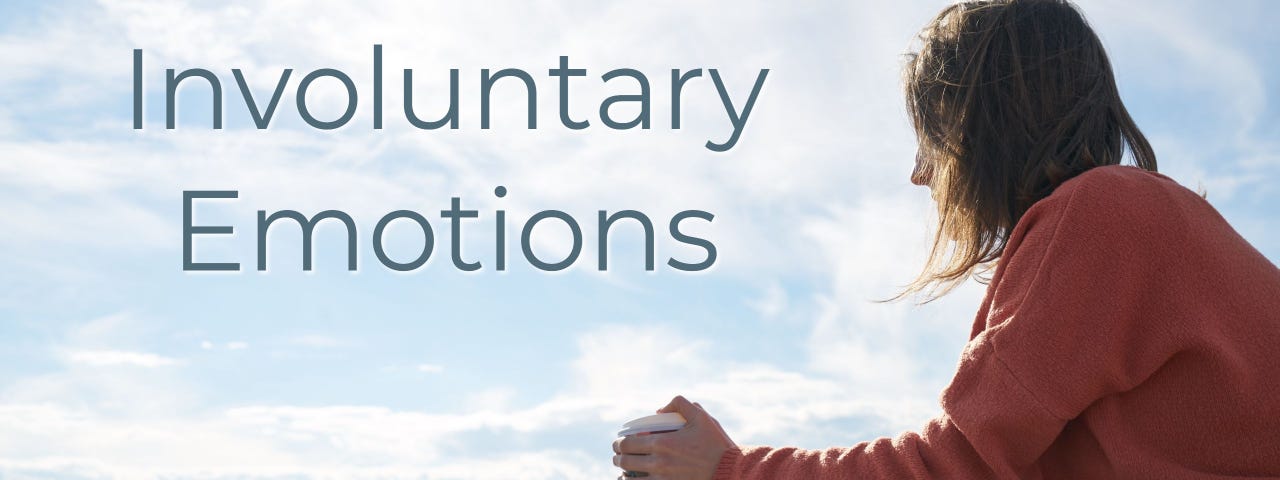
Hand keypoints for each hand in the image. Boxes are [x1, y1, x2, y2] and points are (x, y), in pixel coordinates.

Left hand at [612, 395, 737, 479]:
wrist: (730, 471)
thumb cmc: (716, 444)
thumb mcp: (701, 417)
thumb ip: (680, 404)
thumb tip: (659, 410)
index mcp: (662, 443)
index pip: (628, 444)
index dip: (618, 443)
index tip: (618, 443)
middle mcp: (658, 463)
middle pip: (625, 462)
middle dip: (617, 458)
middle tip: (618, 455)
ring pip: (631, 479)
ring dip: (623, 473)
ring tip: (623, 470)